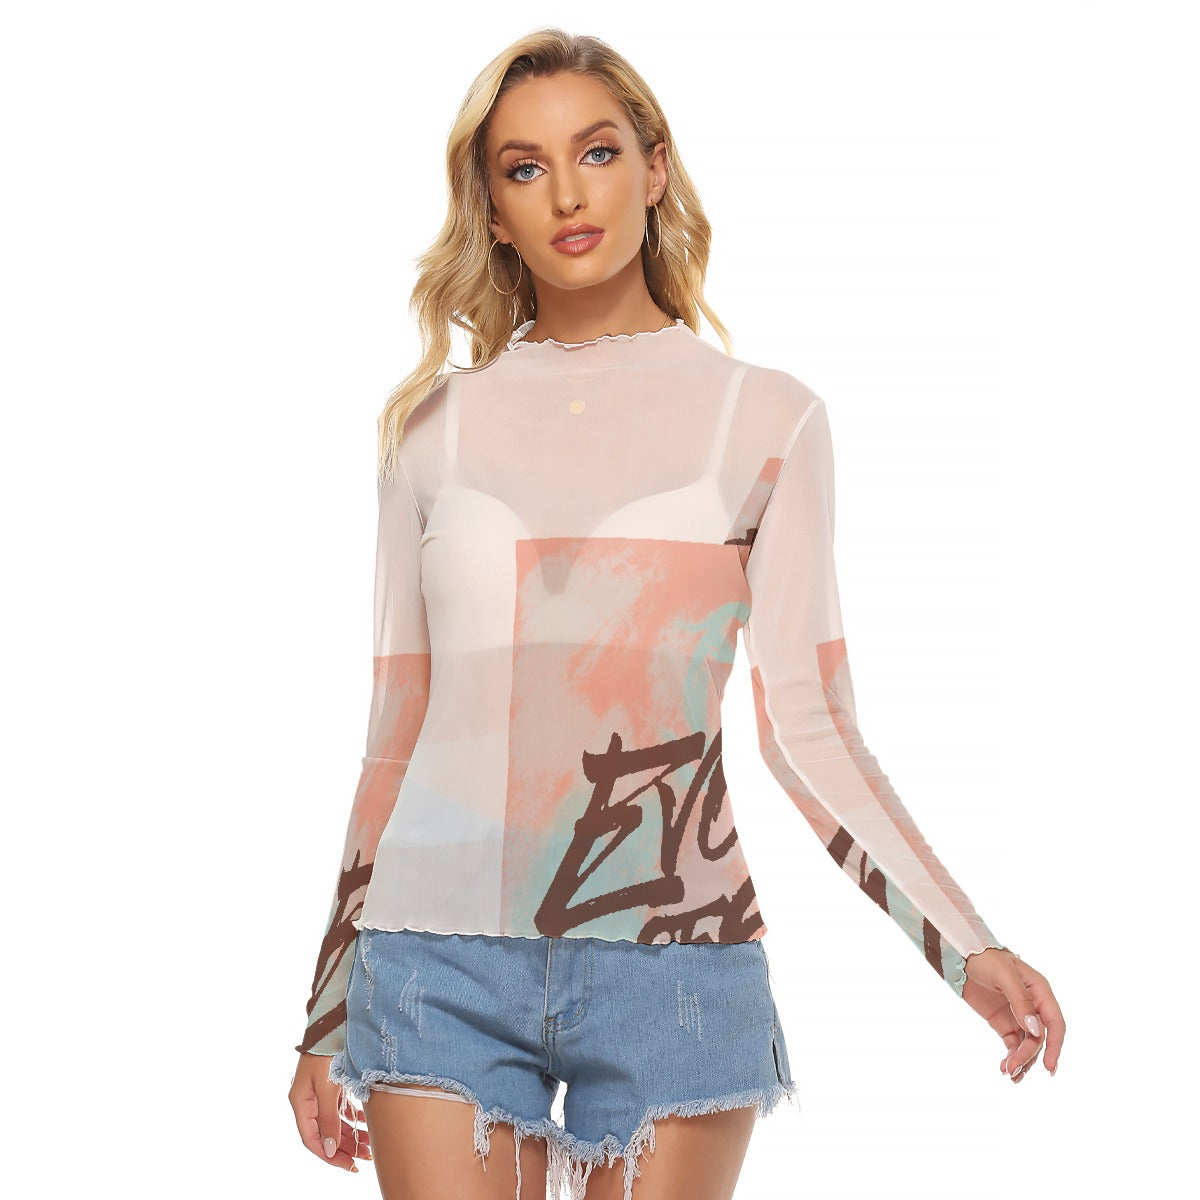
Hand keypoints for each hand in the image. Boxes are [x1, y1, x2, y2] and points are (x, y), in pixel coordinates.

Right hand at [289, 1052, 372, 1171]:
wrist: (334, 1021)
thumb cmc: (326, 1051)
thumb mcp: (326, 1086)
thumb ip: (328, 1118)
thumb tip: (329, 1148)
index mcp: (301, 1102)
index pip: (312, 1139)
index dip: (329, 1155)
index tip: (348, 1165)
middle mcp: (309, 1100)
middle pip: (325, 1133)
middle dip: (344, 1148)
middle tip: (365, 1158)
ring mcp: (321, 1093)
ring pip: (336, 1122)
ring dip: (352, 1135)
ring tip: (370, 1146)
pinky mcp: (333, 1085)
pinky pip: (342, 1109)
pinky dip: (354, 1119)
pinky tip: (366, 1124)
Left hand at [961, 947, 1064, 1082]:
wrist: (961, 956)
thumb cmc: (986, 958)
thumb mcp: (1004, 975)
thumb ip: (1021, 1001)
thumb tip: (1036, 1030)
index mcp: (1040, 992)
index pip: (1055, 1023)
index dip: (1055, 1046)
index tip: (1048, 1067)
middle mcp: (1034, 1006)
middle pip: (1039, 1038)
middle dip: (1028, 1055)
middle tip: (1012, 1069)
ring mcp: (1019, 1016)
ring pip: (1027, 1045)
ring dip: (1021, 1060)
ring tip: (1009, 1073)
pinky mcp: (1004, 1023)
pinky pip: (1013, 1044)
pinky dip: (1011, 1056)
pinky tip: (1004, 1067)